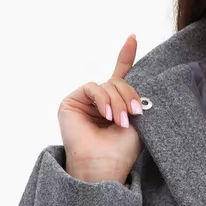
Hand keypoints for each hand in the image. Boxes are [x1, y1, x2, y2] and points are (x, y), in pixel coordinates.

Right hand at [58, 34, 144, 181]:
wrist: (103, 168)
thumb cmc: (120, 151)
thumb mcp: (135, 120)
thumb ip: (132, 97)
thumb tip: (131, 76)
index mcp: (114, 106)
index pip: (120, 76)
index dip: (126, 56)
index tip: (132, 37)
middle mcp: (98, 102)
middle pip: (118, 81)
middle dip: (129, 96)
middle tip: (134, 115)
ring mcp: (84, 101)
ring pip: (107, 84)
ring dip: (118, 102)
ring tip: (120, 122)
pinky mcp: (70, 102)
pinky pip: (93, 87)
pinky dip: (103, 99)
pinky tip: (107, 115)